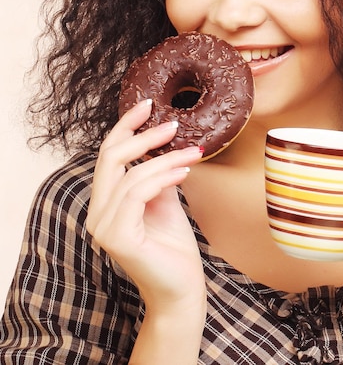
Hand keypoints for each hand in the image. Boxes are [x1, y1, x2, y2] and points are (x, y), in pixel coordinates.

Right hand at [86, 99, 205, 315]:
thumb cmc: (175, 246)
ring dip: (167, 159)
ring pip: (131, 175)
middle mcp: (97, 213)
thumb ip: (156, 175)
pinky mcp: (117, 237)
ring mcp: (103, 227)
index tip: (147, 105)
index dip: (125, 127)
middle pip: (111, 158)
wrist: (183, 288)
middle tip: (174, 124)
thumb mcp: (165, 200)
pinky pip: (138, 194)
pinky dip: (164, 178)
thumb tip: (164, 145)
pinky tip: (185, 172)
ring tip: (194, 153)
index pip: (108, 156)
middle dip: (144, 136)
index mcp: (106, 202)